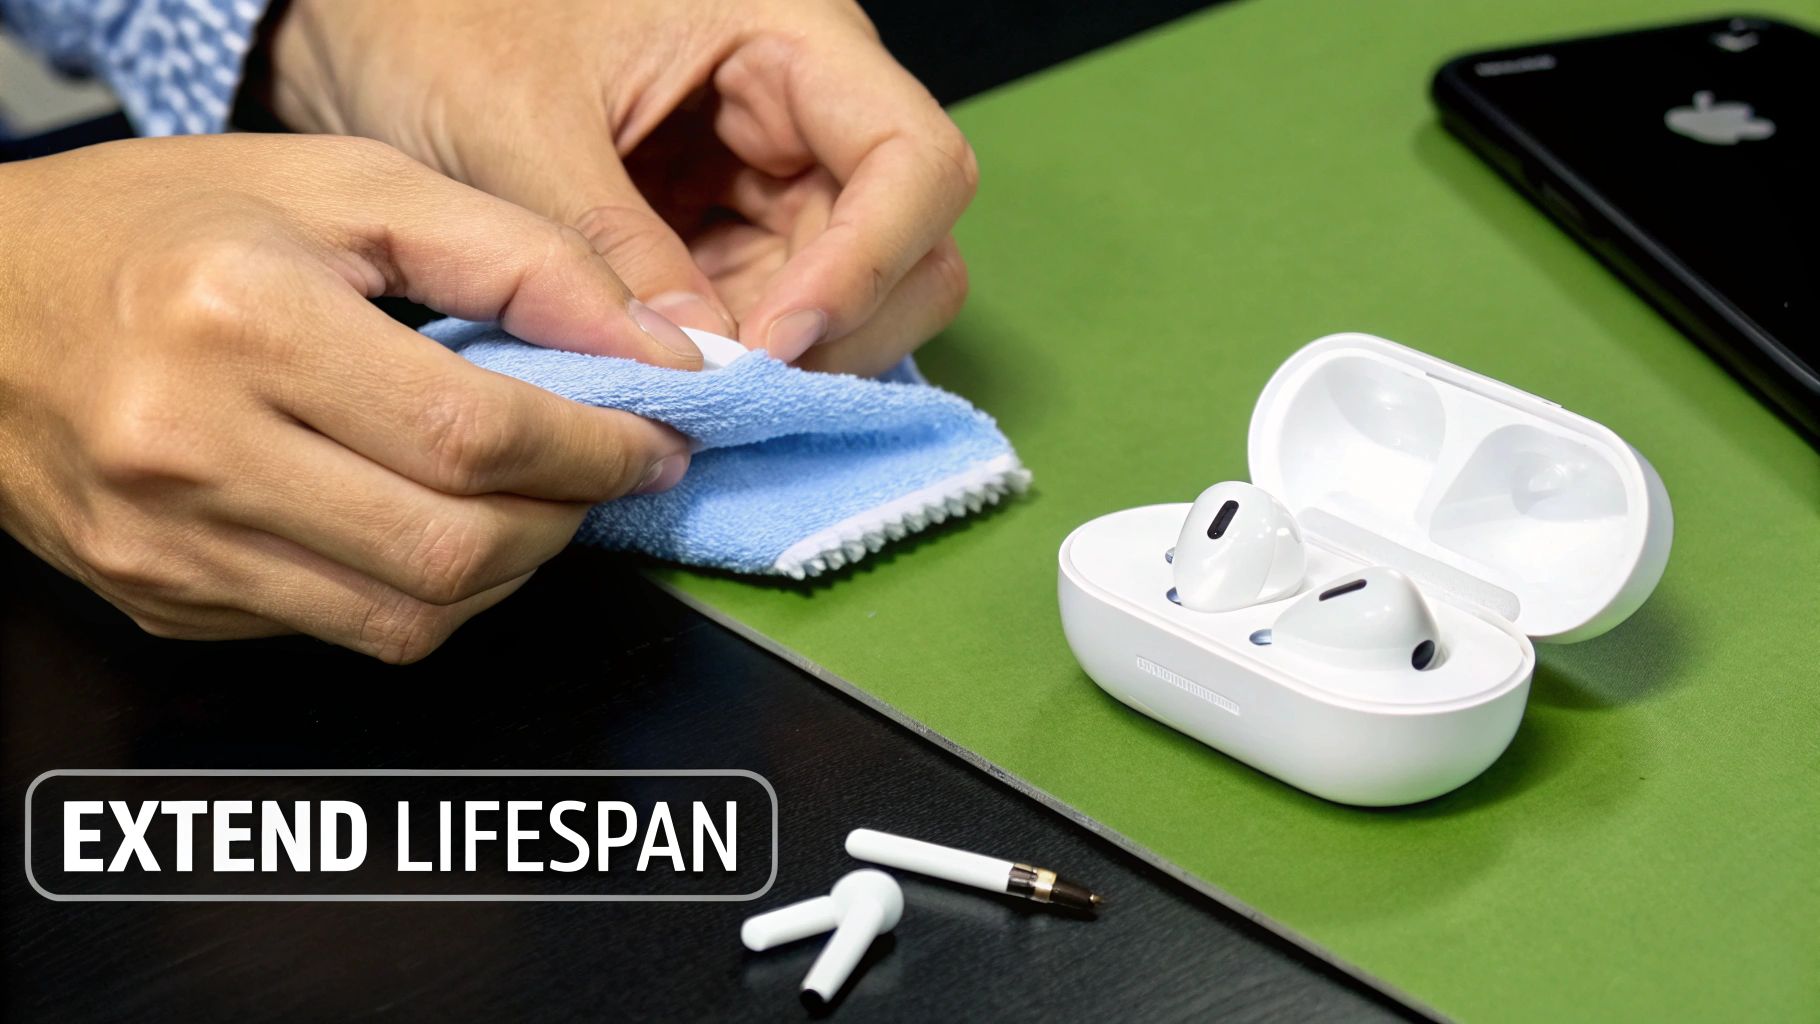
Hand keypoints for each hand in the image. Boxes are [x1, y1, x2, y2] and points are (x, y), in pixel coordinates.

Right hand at [0, 134, 698, 661]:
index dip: (598, 450)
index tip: (657, 437)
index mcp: (241, 321)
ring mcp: (167, 545)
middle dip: (567, 520)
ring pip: (410, 620)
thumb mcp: (347, 186)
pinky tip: (427, 520)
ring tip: (528, 499)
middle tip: (603, 469)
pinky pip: (340, 630)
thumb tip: (655, 349)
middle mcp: (190, 448)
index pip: (474, 435)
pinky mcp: (162, 599)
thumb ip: (520, 258)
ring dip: (509, 571)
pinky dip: (421, 592)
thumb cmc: (160, 225)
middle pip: (454, 551)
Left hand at [258, 0, 977, 377]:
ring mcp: (772, 175)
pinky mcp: (728, 230)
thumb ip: (612, 245)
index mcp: (788, 35)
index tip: (775, 347)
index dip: (869, 265)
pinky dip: (740, 361)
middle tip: (736, 397)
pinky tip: (675, 385)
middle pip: (910, 243)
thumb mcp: (519, 127)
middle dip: (839, 330)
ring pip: (854, 295)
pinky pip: (776, 312)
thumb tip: (696, 366)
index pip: (913, 162)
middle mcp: (806, 109)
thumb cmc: (438, 17)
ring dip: (789, 361)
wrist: (367, 17)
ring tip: (690, 398)